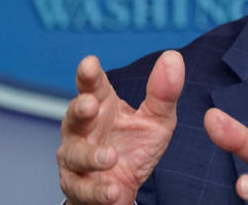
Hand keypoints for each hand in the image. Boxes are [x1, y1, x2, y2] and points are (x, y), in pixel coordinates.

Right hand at [58, 51, 184, 204]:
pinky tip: (113, 190)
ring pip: (75, 154)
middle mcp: (82, 129)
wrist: (123, 188)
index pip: (93, 86)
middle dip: (79, 108)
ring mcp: (76, 158)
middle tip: (90, 104)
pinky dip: (97, 190)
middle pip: (74, 115)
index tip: (90, 62)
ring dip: (92, 155)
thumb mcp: (157, 120)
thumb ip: (163, 92)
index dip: (89, 75)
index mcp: (101, 106)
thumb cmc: (134, 146)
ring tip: (110, 157)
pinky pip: (82, 189)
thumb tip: (173, 57)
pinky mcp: (77, 187)